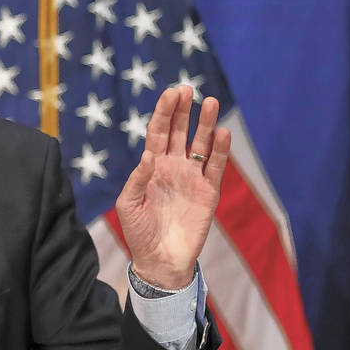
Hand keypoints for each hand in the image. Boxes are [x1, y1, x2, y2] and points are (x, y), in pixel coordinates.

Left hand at [114, 86, 230, 289]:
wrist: (160, 260)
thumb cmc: (139, 232)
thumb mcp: (128, 205)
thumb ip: (137, 179)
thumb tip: (147, 155)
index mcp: (151, 167)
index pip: (158, 133)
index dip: (164, 113)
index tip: (170, 93)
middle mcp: (172, 167)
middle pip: (180, 132)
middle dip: (183, 111)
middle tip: (187, 89)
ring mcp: (192, 177)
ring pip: (201, 144)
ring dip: (206, 124)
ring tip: (211, 102)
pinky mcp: (208, 192)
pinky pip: (215, 167)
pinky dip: (219, 151)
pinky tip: (222, 133)